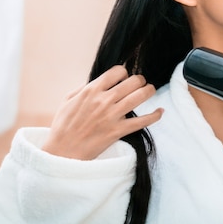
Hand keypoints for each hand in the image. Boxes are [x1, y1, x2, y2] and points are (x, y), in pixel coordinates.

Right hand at [42, 66, 162, 159]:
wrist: (62, 151)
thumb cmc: (63, 126)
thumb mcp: (68, 100)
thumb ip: (84, 87)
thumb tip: (98, 81)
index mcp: (91, 90)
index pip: (117, 71)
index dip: (124, 73)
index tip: (124, 78)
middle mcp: (104, 100)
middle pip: (133, 81)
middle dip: (139, 80)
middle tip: (140, 84)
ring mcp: (112, 116)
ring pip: (140, 96)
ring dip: (149, 91)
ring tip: (150, 91)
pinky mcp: (118, 131)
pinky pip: (143, 121)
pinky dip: (155, 115)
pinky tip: (160, 112)